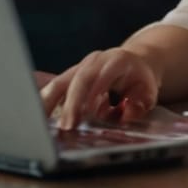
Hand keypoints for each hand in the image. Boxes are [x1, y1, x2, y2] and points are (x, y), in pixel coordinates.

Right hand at [39, 48, 158, 129]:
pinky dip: (46, 102)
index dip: (93, 92)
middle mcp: (96, 60)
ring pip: (60, 81)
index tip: (86, 113)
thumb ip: (139, 106)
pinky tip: (39, 118)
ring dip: (49, 102)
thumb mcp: (148, 93)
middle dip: (71, 104)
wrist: (134, 62)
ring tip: (40, 122)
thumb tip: (125, 114)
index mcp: (117, 61)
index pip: (103, 75)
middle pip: (78, 79)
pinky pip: (56, 87)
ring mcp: (81, 66)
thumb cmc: (141, 81)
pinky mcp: (71, 76)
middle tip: (66, 126)